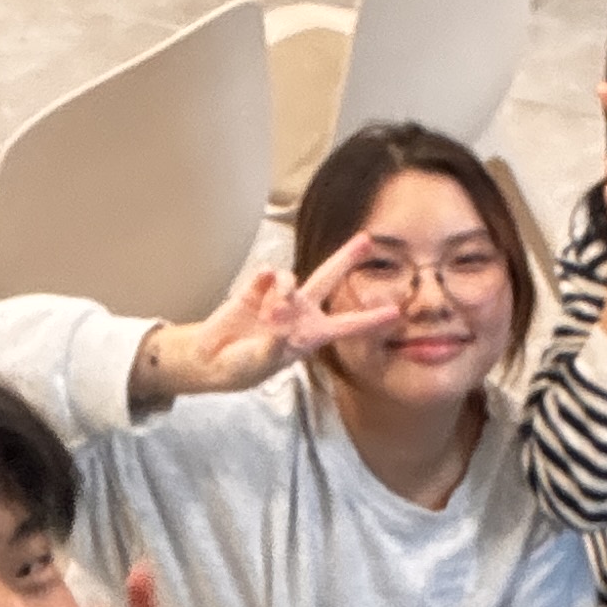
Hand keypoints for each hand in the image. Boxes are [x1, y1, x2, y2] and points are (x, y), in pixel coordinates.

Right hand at [139, 239, 401, 402]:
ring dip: (285, 289)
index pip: (346, 326)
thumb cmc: (242, 367)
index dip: (370, 320)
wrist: (210, 358)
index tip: (396, 313)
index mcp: (310, 336)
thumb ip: (275, 343)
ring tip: (270, 312)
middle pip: (328, 279)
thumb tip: (284, 321)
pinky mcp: (256, 288)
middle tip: (366, 239)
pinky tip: (256, 298)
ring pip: (293, 277)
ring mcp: (279, 298)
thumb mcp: (262, 362)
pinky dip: (264, 284)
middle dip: (346, 258)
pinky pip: (268, 275)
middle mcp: (300, 312)